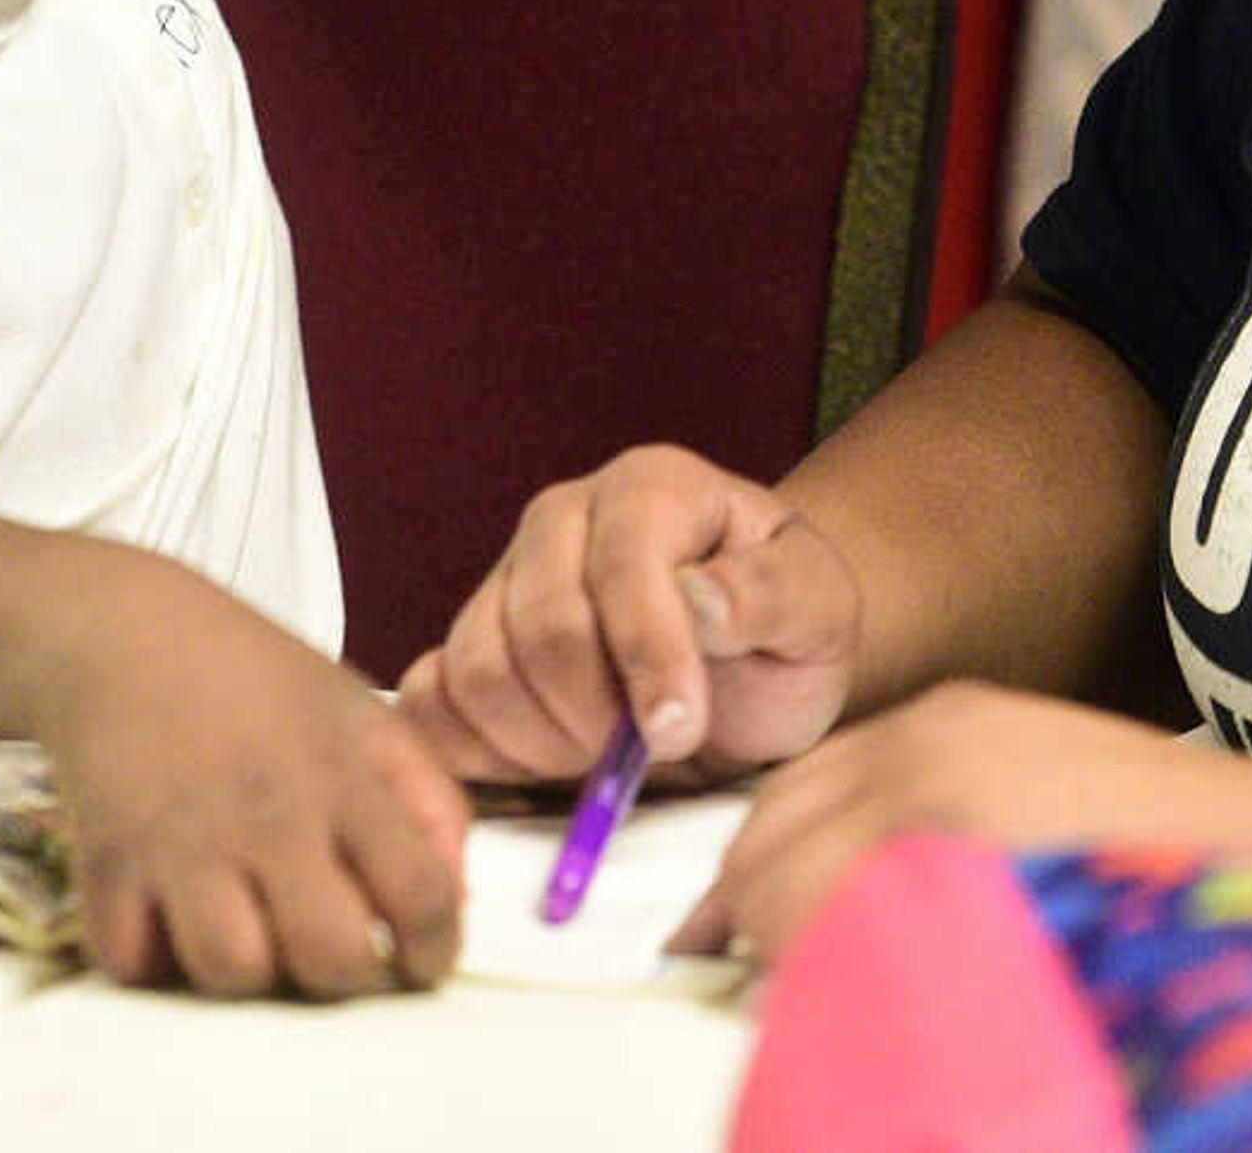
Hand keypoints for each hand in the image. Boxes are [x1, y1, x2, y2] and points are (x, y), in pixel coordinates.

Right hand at [29, 559, 469, 997]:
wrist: (121, 628)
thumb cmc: (253, 672)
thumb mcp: (362, 710)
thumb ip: (426, 796)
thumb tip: (451, 896)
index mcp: (342, 775)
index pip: (421, 892)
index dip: (436, 948)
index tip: (421, 960)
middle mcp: (269, 815)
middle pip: (330, 957)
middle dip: (344, 975)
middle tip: (328, 945)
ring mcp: (183, 842)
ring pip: (232, 972)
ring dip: (247, 972)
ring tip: (248, 930)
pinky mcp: (104, 861)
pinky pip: (135, 962)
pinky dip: (154, 958)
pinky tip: (172, 918)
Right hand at [395, 443, 858, 784]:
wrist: (749, 672)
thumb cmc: (784, 634)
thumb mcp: (820, 610)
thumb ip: (772, 594)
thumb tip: (700, 600)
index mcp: (650, 488)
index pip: (623, 566)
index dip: (648, 656)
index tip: (681, 730)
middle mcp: (561, 519)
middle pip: (541, 629)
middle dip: (598, 716)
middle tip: (649, 757)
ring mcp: (502, 579)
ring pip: (479, 673)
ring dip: (545, 744)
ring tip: (609, 758)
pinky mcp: (466, 645)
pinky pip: (431, 703)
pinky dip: (479, 752)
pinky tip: (547, 763)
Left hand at [685, 681, 1251, 961]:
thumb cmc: (1173, 839)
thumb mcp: (1037, 772)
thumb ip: (936, 809)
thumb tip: (844, 890)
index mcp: (942, 728)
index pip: (793, 798)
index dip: (748, 873)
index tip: (719, 930)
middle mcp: (928, 759)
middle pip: (774, 849)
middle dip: (752, 921)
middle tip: (752, 985)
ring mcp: (950, 828)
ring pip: (801, 910)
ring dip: (790, 965)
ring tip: (817, 1014)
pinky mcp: (980, 897)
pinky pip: (862, 961)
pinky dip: (840, 996)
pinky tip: (865, 1022)